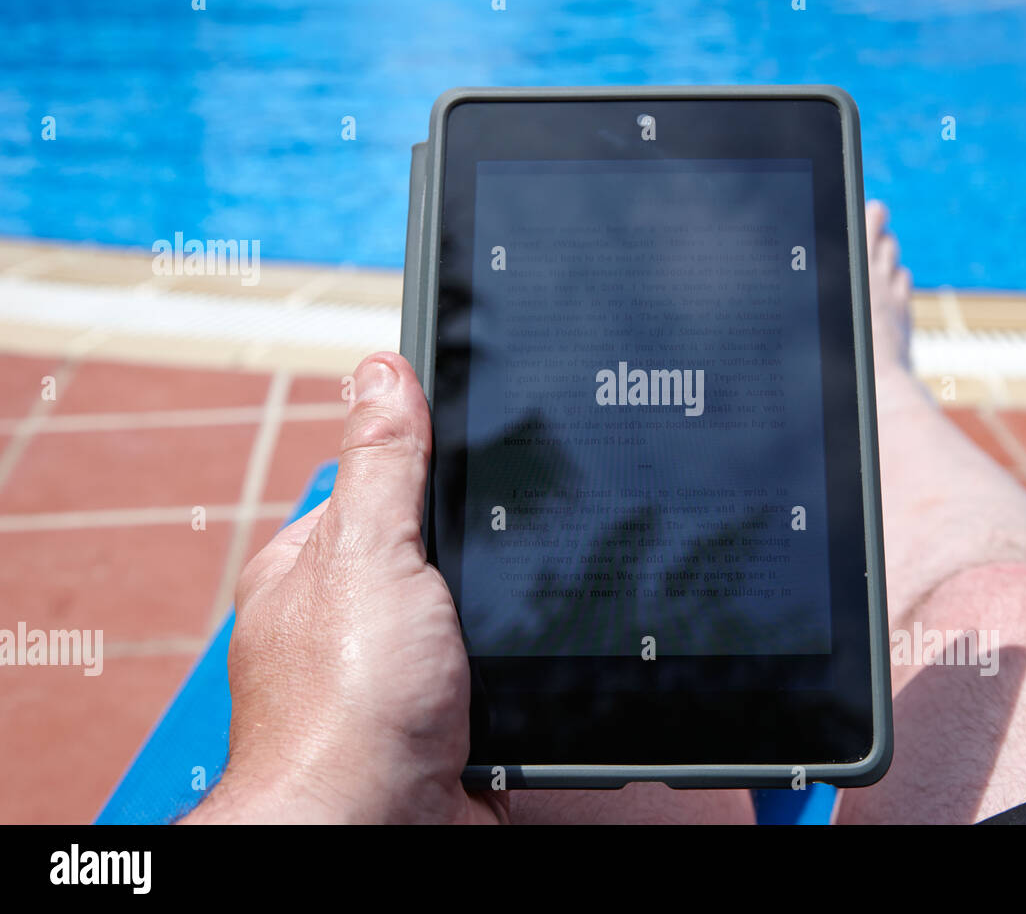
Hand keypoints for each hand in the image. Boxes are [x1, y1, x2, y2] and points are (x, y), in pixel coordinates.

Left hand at [183, 353, 504, 823]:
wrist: (378, 831)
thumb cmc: (345, 707)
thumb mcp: (369, 554)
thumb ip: (381, 464)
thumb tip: (381, 372)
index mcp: (314, 567)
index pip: (379, 485)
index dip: (432, 467)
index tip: (487, 452)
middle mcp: (352, 621)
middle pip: (438, 550)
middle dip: (481, 554)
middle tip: (510, 555)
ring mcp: (399, 675)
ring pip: (478, 614)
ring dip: (508, 618)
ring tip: (525, 617)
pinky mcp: (446, 722)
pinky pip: (499, 672)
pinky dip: (521, 669)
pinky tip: (533, 665)